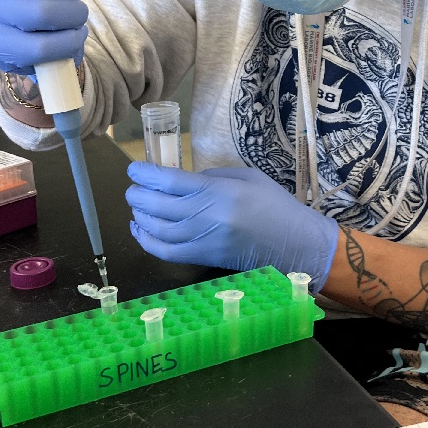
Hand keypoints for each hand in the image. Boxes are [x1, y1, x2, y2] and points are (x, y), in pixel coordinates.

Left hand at [125, 163, 339, 280]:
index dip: (146, 175)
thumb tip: (183, 181)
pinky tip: (140, 230)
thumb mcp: (247, 177)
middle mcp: (206, 216)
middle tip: (133, 188)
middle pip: (157, 205)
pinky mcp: (203, 258)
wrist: (294, 243)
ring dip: (140, 216)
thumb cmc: (274, 205)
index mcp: (217, 192)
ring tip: (137, 207)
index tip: (134, 169)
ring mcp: (202, 240)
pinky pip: (165, 252)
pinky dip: (147, 241)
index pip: (169, 181)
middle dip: (138, 195)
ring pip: (157, 229)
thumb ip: (212, 176)